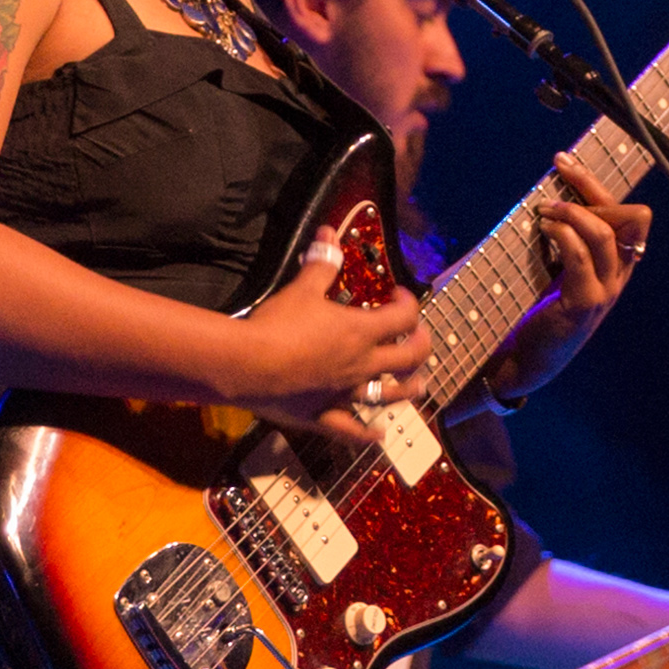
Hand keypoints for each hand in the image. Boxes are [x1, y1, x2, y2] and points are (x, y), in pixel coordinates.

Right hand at [235, 237, 432, 440]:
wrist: (247, 366)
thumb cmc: (277, 325)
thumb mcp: (301, 289)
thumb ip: (321, 262)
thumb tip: (329, 233)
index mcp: (361, 331)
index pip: (404, 317)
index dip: (408, 302)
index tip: (398, 294)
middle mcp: (363, 365)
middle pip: (410, 358)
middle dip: (420, 345)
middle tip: (416, 336)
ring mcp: (347, 394)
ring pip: (392, 395)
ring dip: (410, 388)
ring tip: (418, 383)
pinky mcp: (326, 416)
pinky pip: (354, 432)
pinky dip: (369, 435)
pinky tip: (380, 436)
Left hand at [485, 156, 652, 401]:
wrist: (526, 360)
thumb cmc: (537, 309)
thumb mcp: (557, 269)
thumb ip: (563, 240)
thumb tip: (545, 196)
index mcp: (617, 265)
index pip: (632, 216)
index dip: (601, 186)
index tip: (567, 163)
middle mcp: (619, 276)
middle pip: (628, 218)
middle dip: (591, 186)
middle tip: (559, 170)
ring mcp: (606, 292)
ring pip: (606, 235)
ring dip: (573, 212)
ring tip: (544, 209)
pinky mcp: (584, 305)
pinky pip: (581, 258)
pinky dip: (564, 236)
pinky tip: (545, 229)